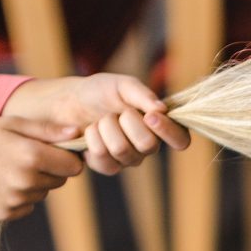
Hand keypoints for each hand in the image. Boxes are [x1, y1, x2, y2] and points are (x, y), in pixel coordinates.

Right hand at [0, 118, 85, 221]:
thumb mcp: (12, 124)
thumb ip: (47, 130)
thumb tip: (77, 133)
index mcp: (31, 155)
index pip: (74, 167)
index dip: (68, 159)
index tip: (56, 152)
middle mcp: (26, 181)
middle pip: (60, 181)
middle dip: (51, 170)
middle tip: (26, 158)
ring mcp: (15, 200)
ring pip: (43, 193)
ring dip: (34, 183)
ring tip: (8, 169)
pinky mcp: (5, 214)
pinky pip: (27, 206)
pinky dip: (20, 197)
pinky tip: (0, 183)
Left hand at [7, 74, 189, 175]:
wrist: (69, 101)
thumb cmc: (100, 91)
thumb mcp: (122, 84)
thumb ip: (142, 95)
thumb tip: (162, 109)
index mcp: (159, 124)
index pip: (180, 139)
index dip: (169, 131)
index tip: (150, 116)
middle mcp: (148, 145)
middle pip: (149, 145)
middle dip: (127, 122)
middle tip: (116, 112)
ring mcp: (128, 158)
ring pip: (123, 151)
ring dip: (107, 129)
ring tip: (101, 119)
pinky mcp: (107, 166)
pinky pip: (104, 160)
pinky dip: (93, 140)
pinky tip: (90, 132)